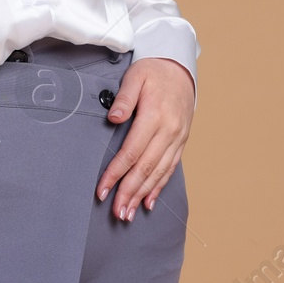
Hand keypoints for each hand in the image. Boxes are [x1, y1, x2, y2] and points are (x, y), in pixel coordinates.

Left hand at [96, 57, 193, 220]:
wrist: (181, 69)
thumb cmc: (154, 71)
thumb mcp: (136, 76)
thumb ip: (124, 97)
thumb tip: (114, 118)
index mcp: (155, 116)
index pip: (131, 151)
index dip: (116, 173)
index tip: (102, 190)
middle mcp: (169, 131)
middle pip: (145, 168)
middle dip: (128, 192)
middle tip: (116, 212)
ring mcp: (177, 138)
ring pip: (158, 173)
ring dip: (142, 195)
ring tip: (128, 213)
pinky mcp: (181, 142)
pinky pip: (170, 169)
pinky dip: (158, 188)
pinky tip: (148, 202)